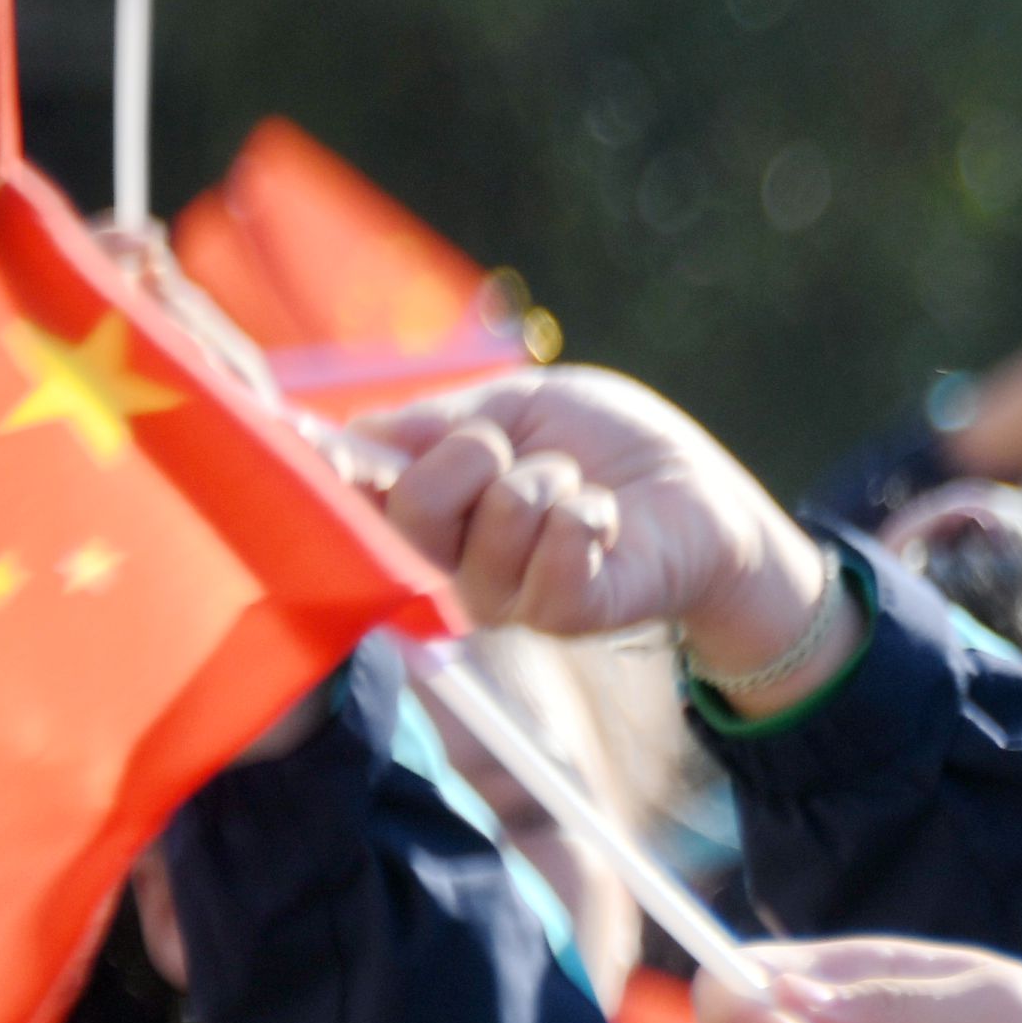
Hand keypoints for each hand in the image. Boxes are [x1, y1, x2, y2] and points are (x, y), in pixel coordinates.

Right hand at [360, 369, 830, 679]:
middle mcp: (446, 564)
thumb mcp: (516, 405)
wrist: (699, 492)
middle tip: (514, 448)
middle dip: (470, 452)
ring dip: (550, 480)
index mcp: (425, 506)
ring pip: (495, 521)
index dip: (334, 465)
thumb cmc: (606, 445)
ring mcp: (502, 598)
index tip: (323, 439)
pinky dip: (587, 516)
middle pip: (410, 509)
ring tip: (579, 485)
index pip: (349, 494)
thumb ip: (432, 421)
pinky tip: (604, 516)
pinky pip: (554, 565)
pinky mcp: (565, 616)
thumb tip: (330, 434)